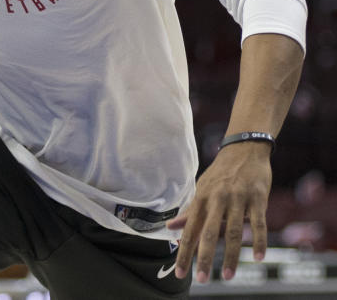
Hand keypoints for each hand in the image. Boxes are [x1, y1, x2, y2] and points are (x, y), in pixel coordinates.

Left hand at [167, 141, 271, 282]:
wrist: (244, 150)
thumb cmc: (221, 174)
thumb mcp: (202, 190)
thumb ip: (190, 211)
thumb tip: (170, 228)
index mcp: (201, 200)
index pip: (190, 230)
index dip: (184, 252)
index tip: (180, 272)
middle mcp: (217, 200)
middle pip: (209, 233)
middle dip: (204, 257)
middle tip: (202, 279)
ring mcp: (237, 199)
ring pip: (233, 232)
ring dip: (231, 256)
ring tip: (228, 277)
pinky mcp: (257, 198)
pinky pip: (258, 223)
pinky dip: (258, 241)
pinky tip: (258, 258)